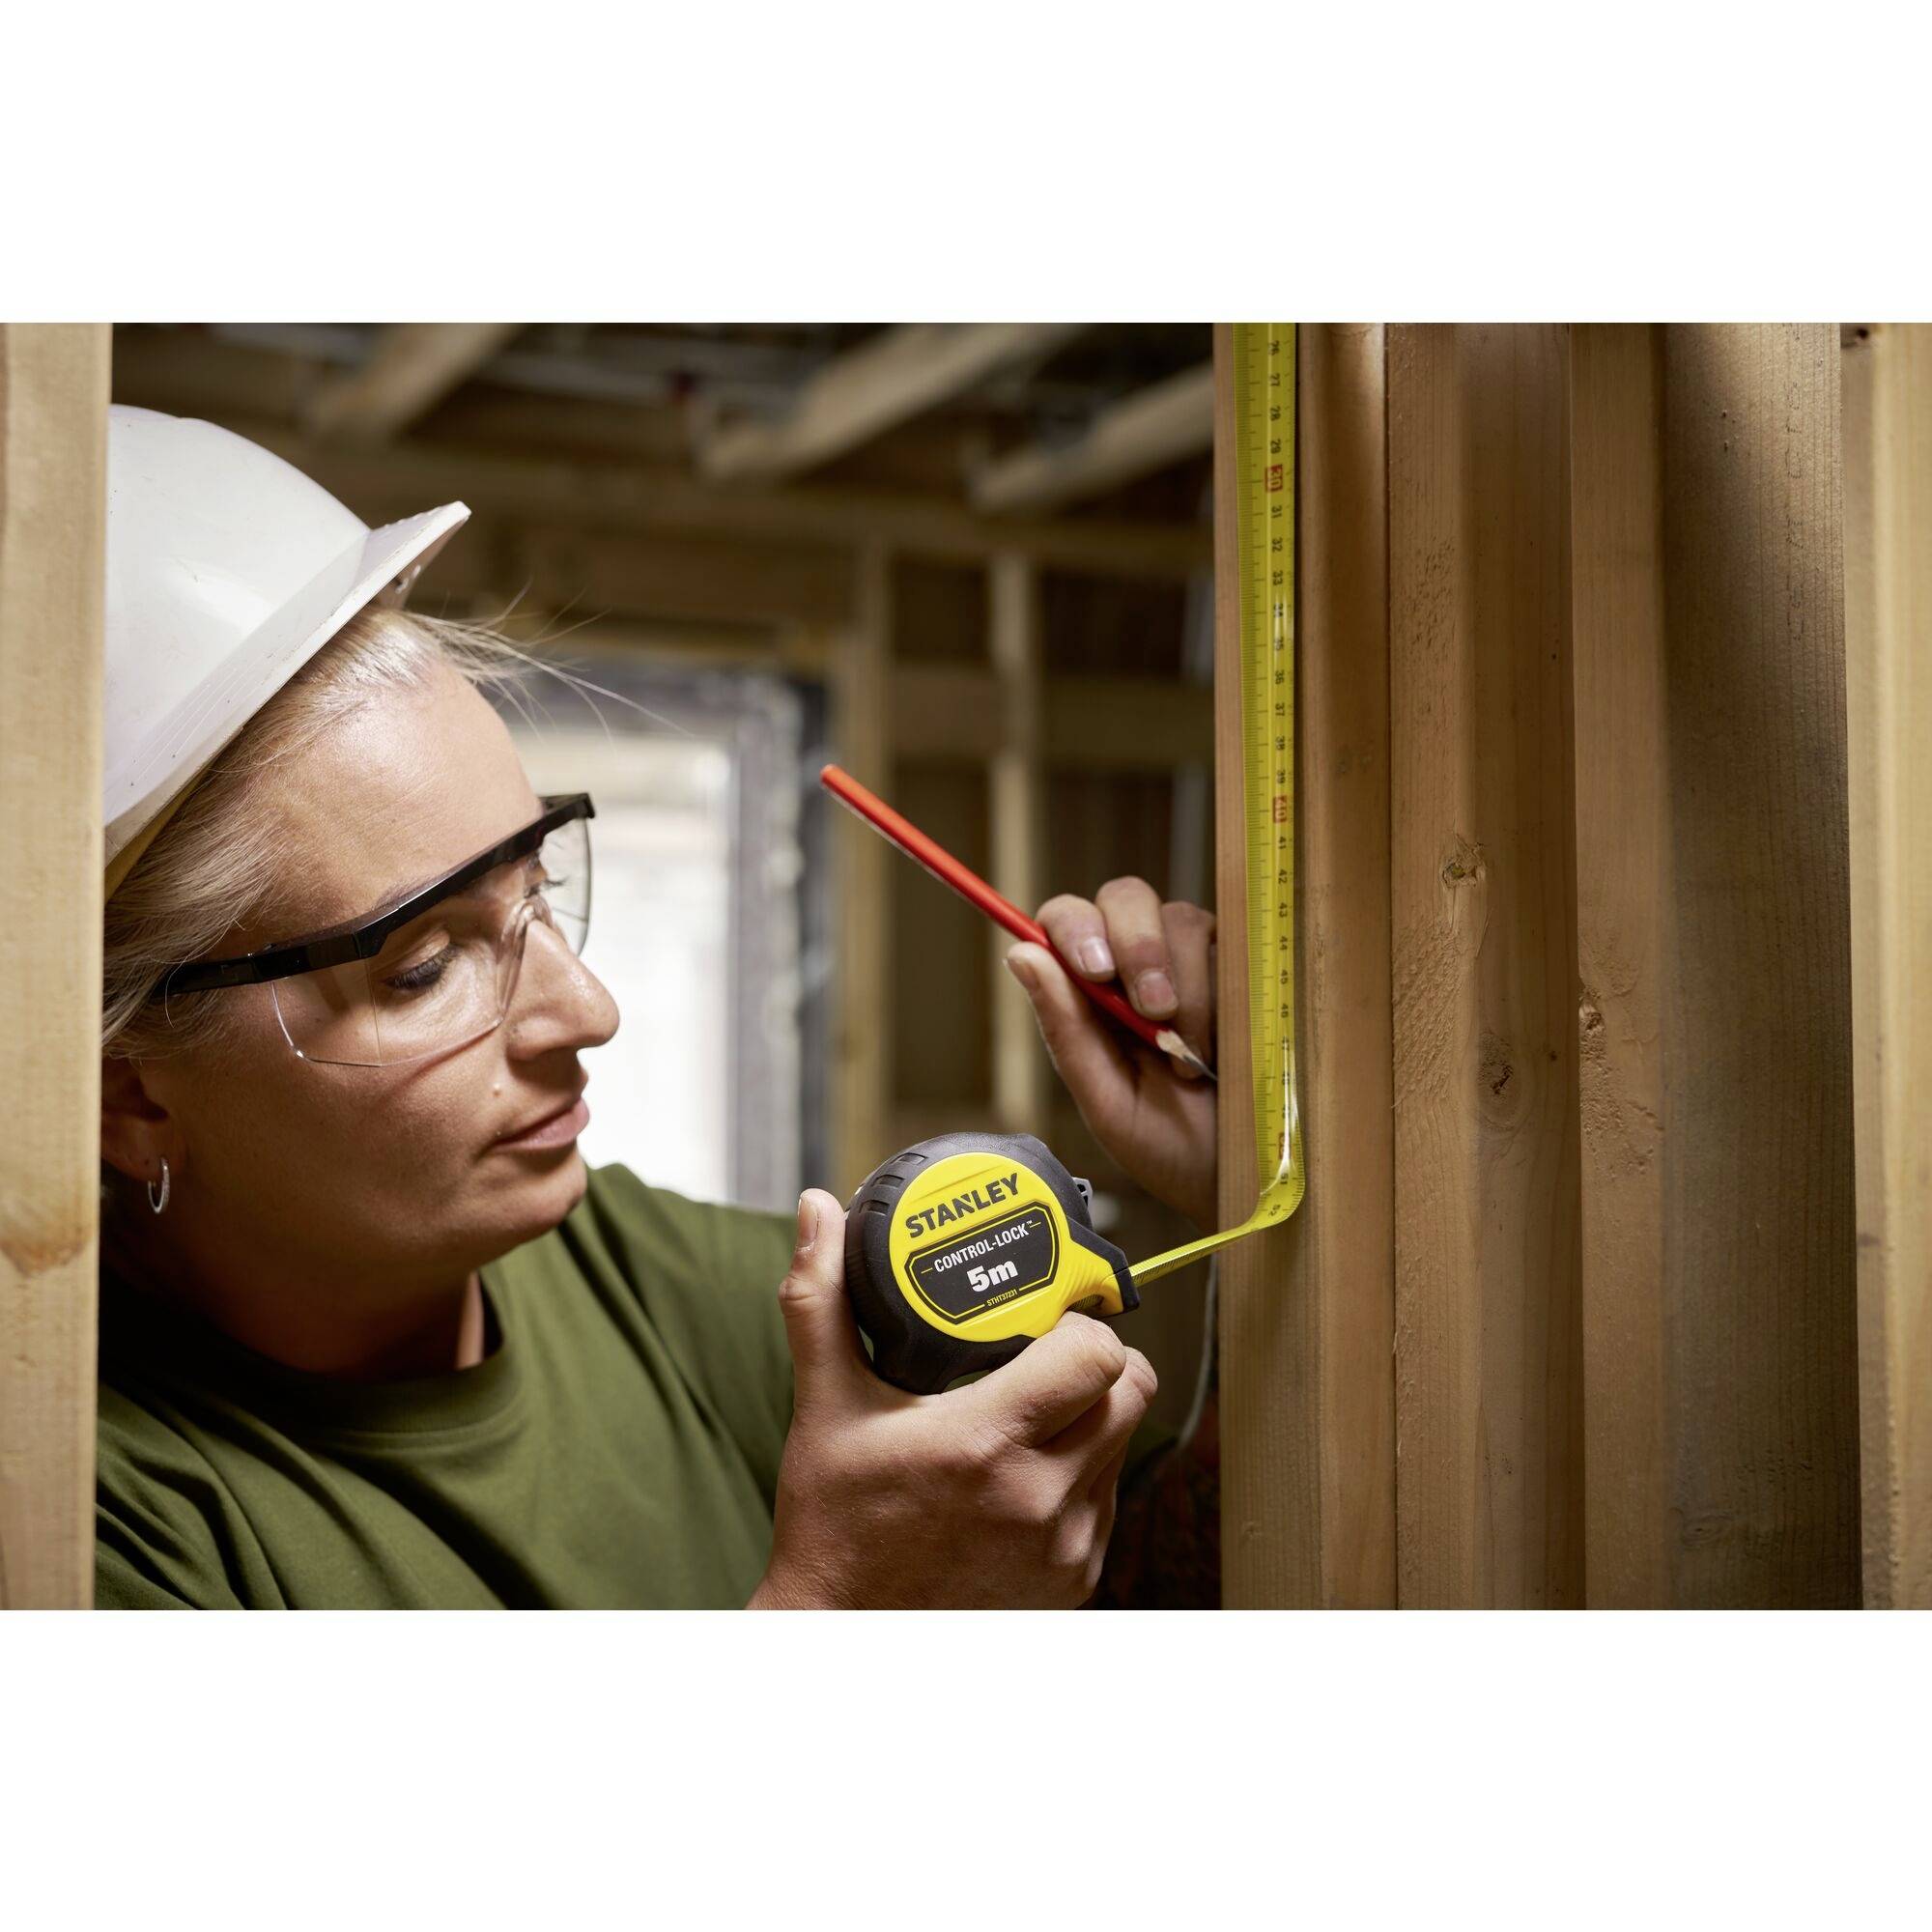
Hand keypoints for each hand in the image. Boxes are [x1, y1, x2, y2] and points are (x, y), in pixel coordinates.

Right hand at [747, 1190, 1157, 1609]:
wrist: (841, 1636)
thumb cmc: (832, 1524)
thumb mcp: (824, 1409)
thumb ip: (823, 1302)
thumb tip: (817, 1212)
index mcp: (986, 1444)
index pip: (1099, 1356)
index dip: (1083, 1325)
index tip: (1048, 1320)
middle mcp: (1040, 1498)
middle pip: (1129, 1393)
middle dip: (1098, 1365)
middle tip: (1050, 1356)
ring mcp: (1065, 1547)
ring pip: (1124, 1447)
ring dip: (1095, 1420)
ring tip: (1038, 1410)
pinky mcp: (1076, 1584)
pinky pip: (1109, 1503)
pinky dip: (1086, 1478)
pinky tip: (1033, 1471)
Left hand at [1003, 879, 1217, 1227]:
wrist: (1241, 1178)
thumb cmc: (1164, 1144)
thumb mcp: (1104, 1099)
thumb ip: (1065, 1028)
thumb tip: (1021, 953)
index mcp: (1089, 991)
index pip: (1066, 919)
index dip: (1077, 927)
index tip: (1096, 971)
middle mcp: (1136, 964)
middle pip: (1124, 897)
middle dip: (1138, 946)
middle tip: (1156, 1011)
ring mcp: (1194, 961)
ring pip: (1181, 918)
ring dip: (1187, 985)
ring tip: (1190, 1056)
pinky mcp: (1245, 969)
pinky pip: (1234, 944)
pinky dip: (1225, 992)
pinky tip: (1225, 1045)